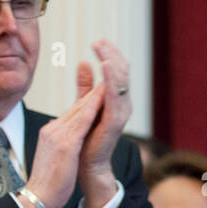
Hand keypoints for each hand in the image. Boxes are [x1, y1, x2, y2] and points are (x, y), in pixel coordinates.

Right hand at [23, 81, 105, 207]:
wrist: (39, 197)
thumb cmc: (48, 183)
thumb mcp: (55, 158)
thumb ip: (60, 145)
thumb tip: (64, 141)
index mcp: (51, 133)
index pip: (73, 113)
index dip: (87, 100)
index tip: (99, 89)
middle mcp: (53, 129)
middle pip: (77, 108)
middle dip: (93, 92)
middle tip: (107, 75)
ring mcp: (57, 135)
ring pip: (80, 110)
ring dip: (95, 95)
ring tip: (108, 81)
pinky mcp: (65, 144)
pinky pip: (81, 122)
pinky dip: (91, 109)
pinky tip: (101, 99)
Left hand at [75, 40, 131, 207]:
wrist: (85, 166)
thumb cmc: (85, 139)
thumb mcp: (85, 105)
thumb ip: (85, 86)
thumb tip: (84, 62)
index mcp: (115, 100)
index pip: (116, 71)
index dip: (110, 55)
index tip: (98, 41)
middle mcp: (122, 106)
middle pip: (121, 73)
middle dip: (111, 55)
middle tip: (99, 40)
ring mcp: (120, 114)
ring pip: (120, 83)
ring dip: (113, 63)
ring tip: (103, 48)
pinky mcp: (114, 123)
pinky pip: (114, 97)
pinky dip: (111, 81)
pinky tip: (106, 67)